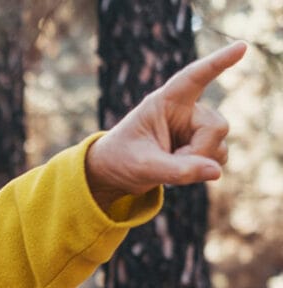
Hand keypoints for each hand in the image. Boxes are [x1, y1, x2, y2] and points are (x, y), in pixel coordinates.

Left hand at [86, 41, 246, 209]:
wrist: (114, 173)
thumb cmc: (121, 160)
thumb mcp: (143, 167)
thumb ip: (178, 170)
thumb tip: (216, 172)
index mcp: (164, 102)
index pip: (194, 77)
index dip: (218, 62)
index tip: (241, 47)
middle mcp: (185, 110)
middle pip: (217, 126)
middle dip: (200, 151)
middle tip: (172, 163)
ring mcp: (195, 128)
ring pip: (221, 145)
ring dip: (200, 162)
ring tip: (169, 165)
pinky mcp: (200, 145)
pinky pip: (218, 158)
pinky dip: (203, 170)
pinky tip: (180, 170)